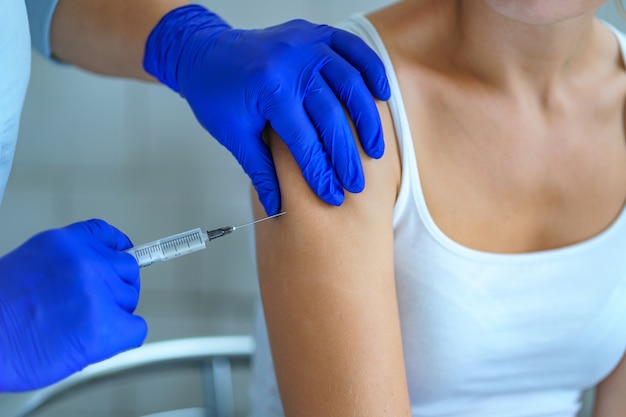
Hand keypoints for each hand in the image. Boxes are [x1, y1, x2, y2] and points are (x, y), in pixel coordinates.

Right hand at [0, 219, 145, 391]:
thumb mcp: (29, 266)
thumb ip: (67, 264)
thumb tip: (95, 272)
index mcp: (64, 243)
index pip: (106, 235)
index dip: (117, 250)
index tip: (122, 256)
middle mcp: (86, 262)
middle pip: (127, 270)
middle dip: (114, 289)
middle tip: (88, 308)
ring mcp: (99, 292)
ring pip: (130, 300)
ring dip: (113, 316)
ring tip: (75, 328)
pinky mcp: (107, 325)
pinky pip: (136, 329)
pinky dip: (121, 339)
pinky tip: (93, 343)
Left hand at [144, 5, 390, 214]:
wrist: (204, 52)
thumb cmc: (216, 92)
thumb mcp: (233, 134)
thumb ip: (260, 169)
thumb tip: (277, 206)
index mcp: (268, 89)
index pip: (304, 142)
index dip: (320, 173)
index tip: (331, 196)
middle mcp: (292, 64)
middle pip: (331, 117)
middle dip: (346, 156)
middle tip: (356, 183)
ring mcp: (306, 44)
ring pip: (350, 83)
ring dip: (367, 120)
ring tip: (375, 150)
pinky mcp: (315, 32)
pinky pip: (353, 49)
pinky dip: (371, 70)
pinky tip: (382, 94)